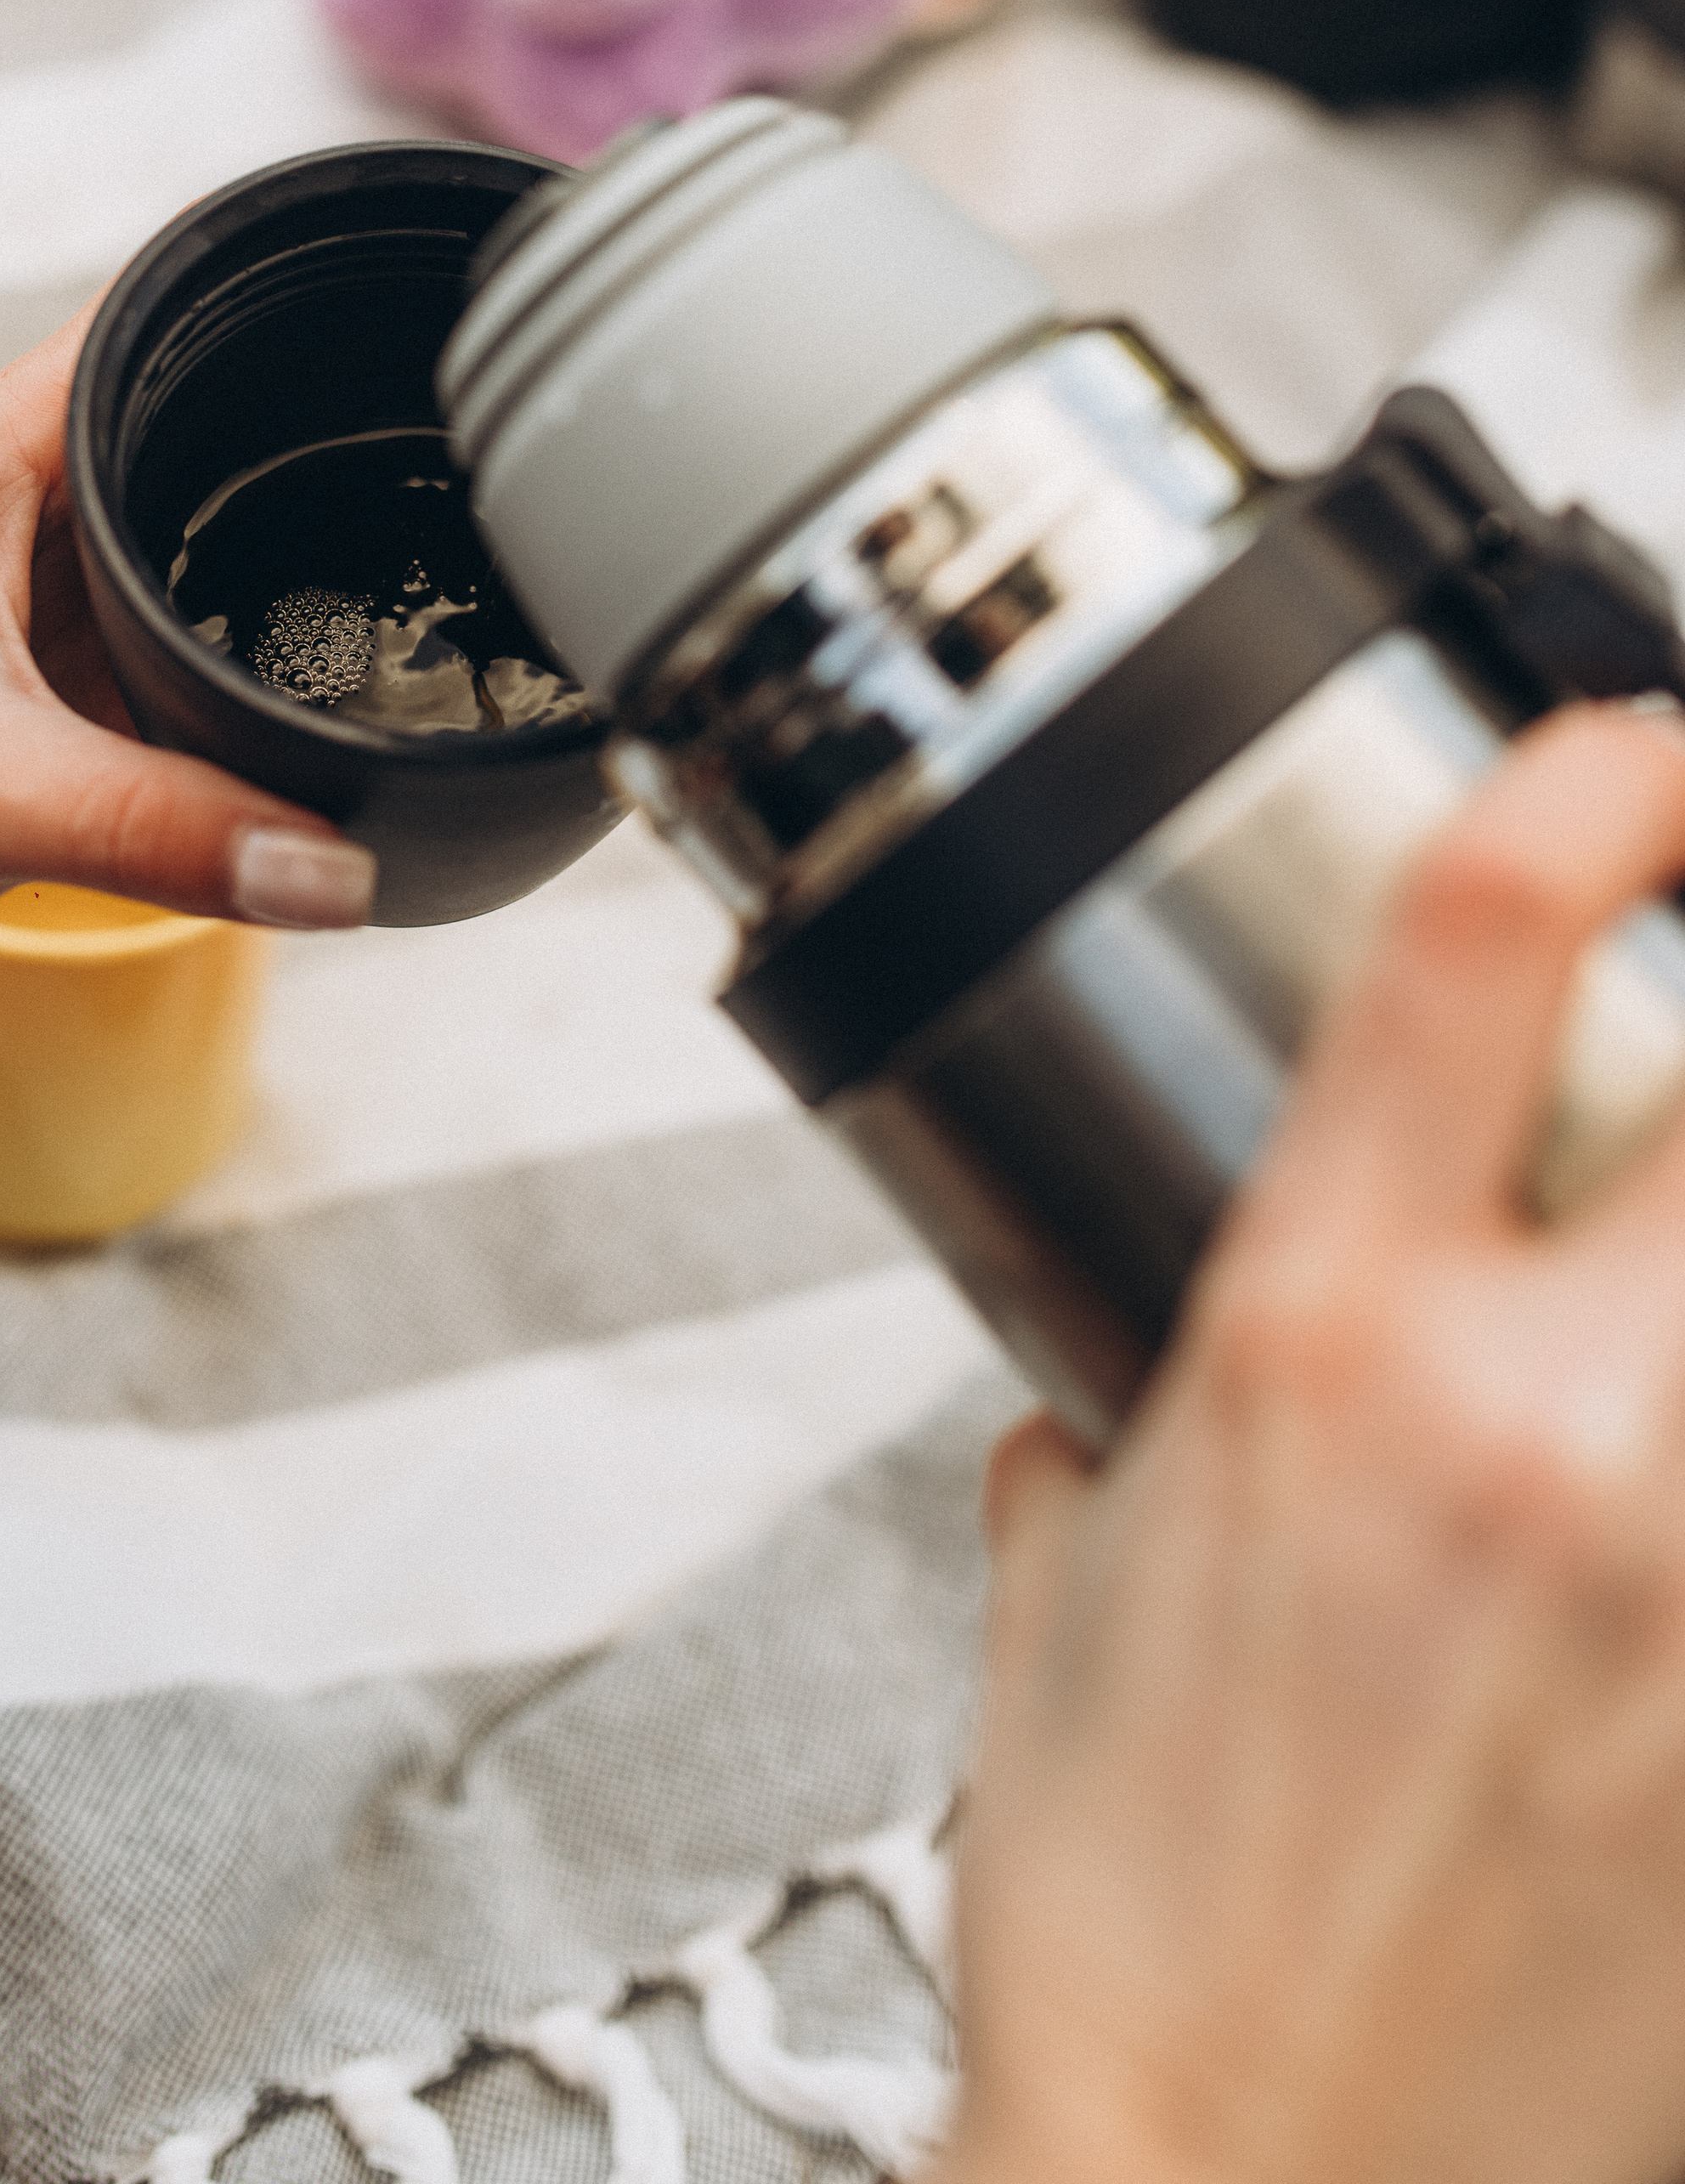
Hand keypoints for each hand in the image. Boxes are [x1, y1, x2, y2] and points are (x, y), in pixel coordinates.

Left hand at [0, 312, 375, 1008]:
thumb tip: (344, 872)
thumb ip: (161, 826)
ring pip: (220, 576)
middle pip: (227, 448)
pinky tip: (337, 731)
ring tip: (443, 615)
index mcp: (8, 454)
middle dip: (336, 469)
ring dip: (302, 600)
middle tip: (476, 502)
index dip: (300, 307)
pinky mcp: (59, 714)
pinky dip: (259, 708)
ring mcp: (53, 615)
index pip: (182, 321)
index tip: (425, 333)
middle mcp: (39, 515)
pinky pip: (195, 689)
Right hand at [947, 704, 1684, 2183]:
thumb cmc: (1133, 1933)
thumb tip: (1108, 1409)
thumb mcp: (1057, 1615)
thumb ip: (1100, 1450)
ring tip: (1640, 1281)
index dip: (1595, 775)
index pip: (1480, 935)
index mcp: (1317, 1347)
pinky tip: (1649, 1498)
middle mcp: (1536, 1424)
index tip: (1631, 749)